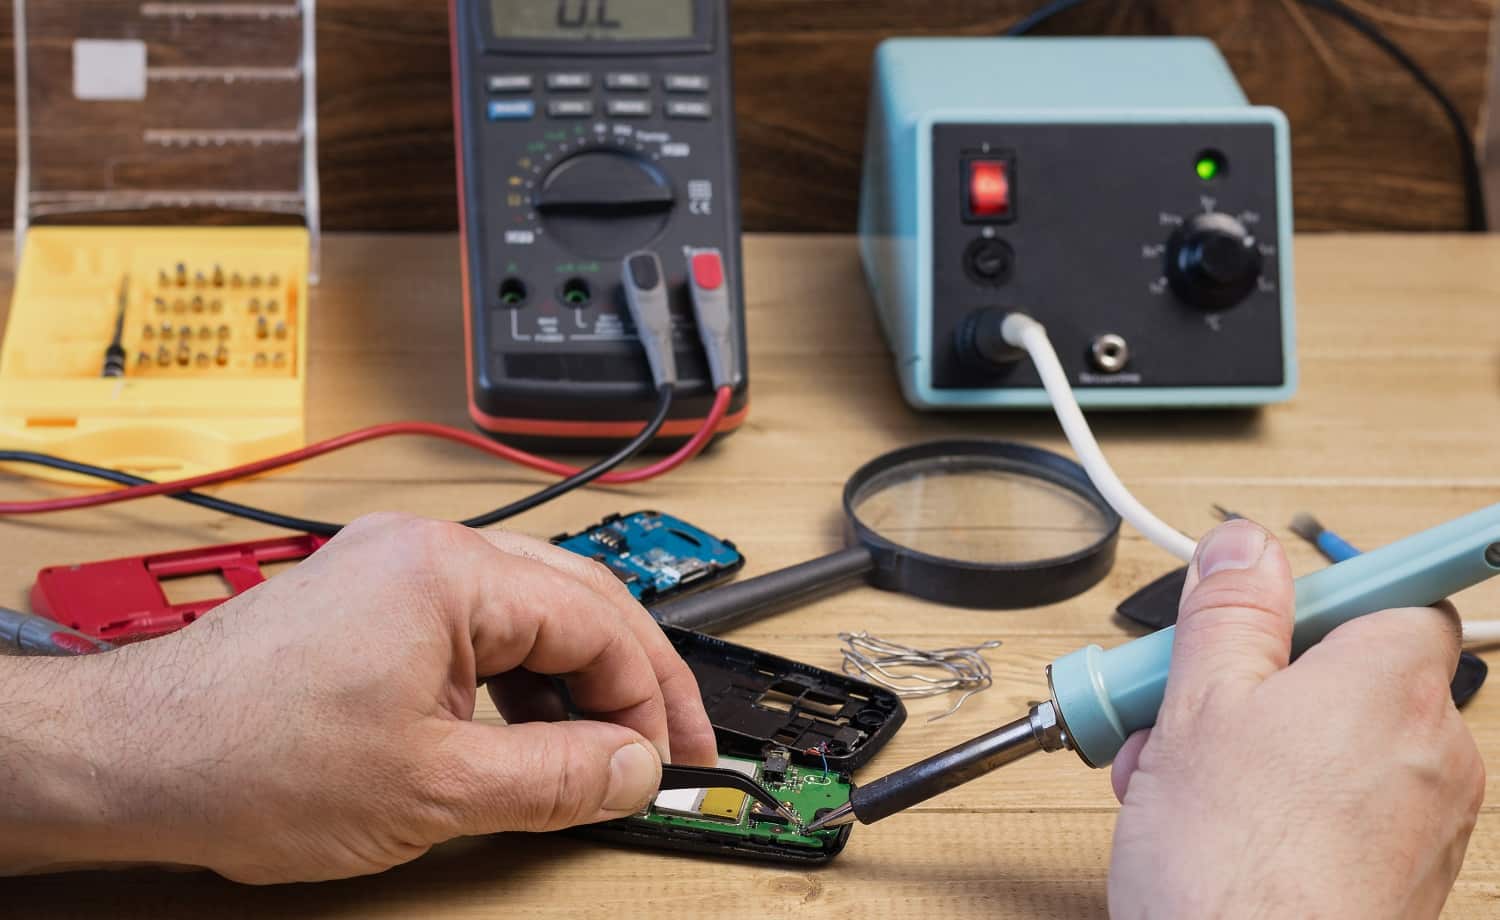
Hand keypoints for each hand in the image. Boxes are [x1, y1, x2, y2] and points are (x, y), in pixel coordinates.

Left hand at [0, 513, 716, 882]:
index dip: (647, 698)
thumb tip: (633, 769)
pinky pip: (481, 624)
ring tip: (601, 749)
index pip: (598, 623)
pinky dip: (520, 677)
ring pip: (533, 610)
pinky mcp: (375, 599)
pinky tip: (529, 730)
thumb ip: (557, 778)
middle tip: (672, 744)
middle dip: (633, 677)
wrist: (135, 758)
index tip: (668, 759)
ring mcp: (398, 569)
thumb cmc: (250, 758)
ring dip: (577, 679)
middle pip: (578, 600)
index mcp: (452, 573)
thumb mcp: (433, 790)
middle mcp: (429, 550)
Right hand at [1108, 520, 1483, 918]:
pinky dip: (1283, 800)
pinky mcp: (1405, 873)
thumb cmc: (1236, 867)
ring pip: (1333, 742)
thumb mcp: (1198, 704)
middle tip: (1184, 701)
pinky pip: (1344, 804)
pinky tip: (1209, 823)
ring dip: (1253, 743)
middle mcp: (1433, 746)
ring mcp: (1426, 817)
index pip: (1398, 594)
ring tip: (1177, 777)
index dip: (1320, 596)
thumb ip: (1228, 612)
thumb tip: (1246, 547)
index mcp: (1392, 681)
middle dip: (1255, 680)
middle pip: (1348, 671)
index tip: (1273, 601)